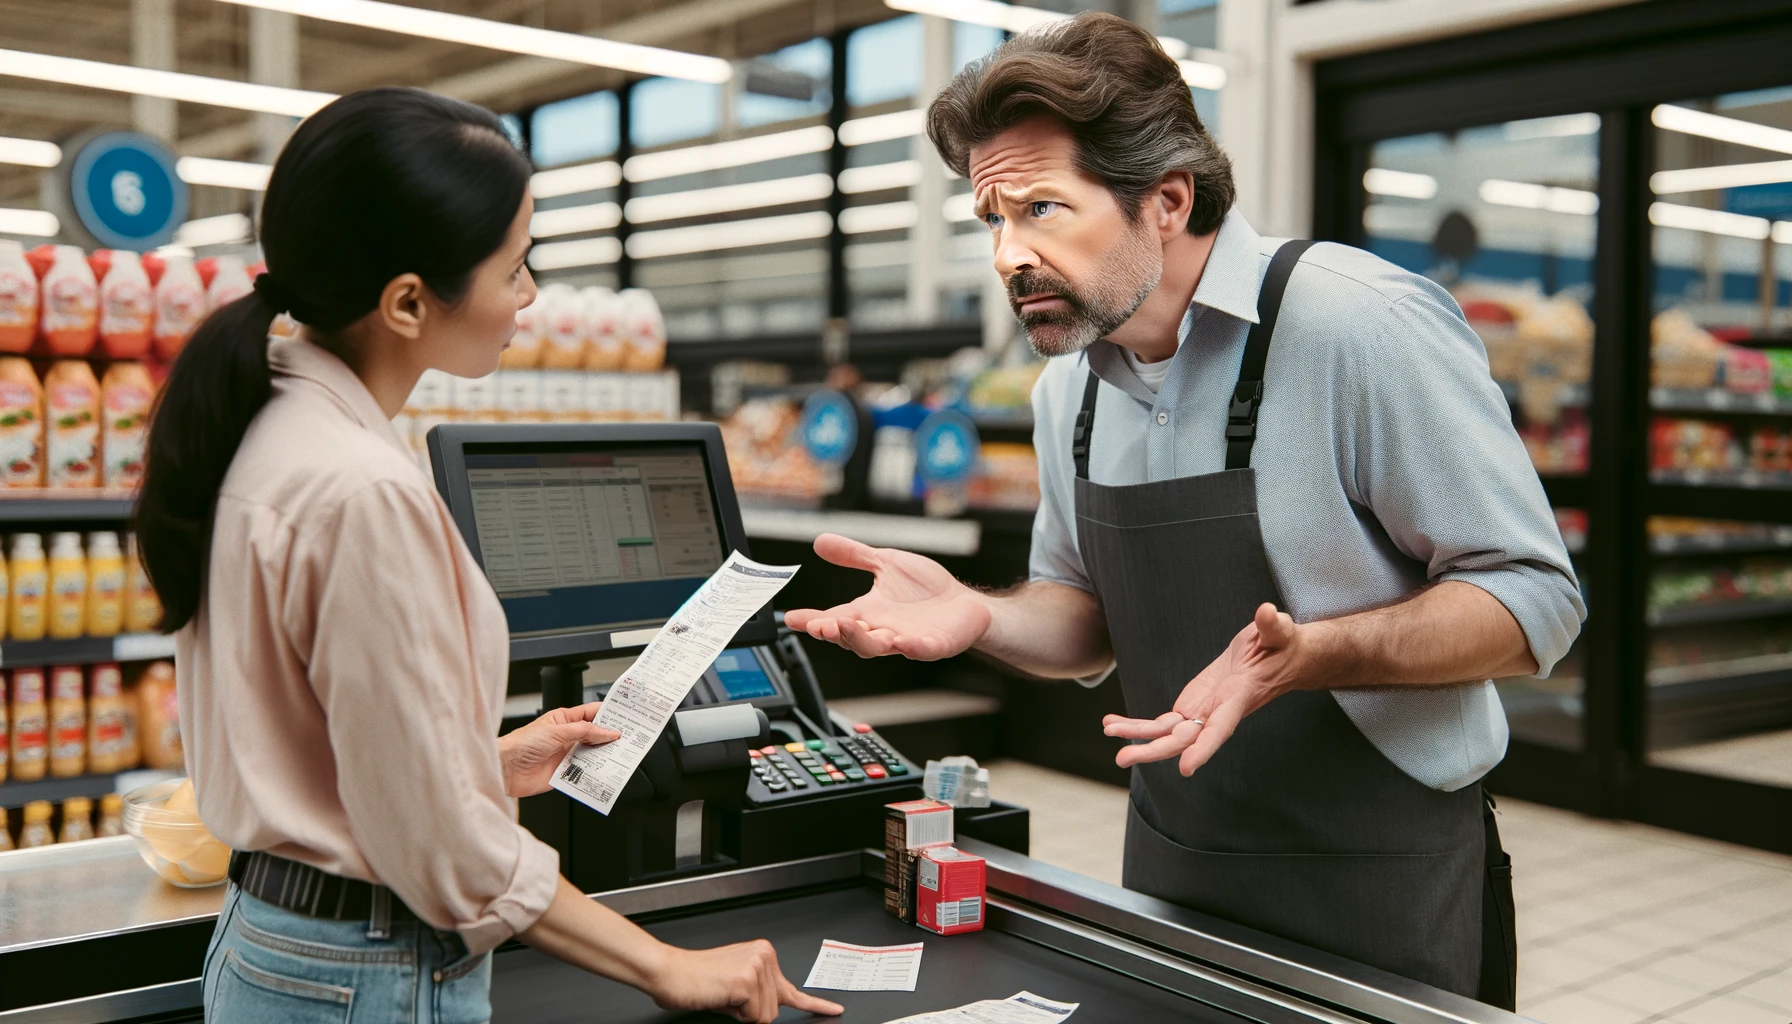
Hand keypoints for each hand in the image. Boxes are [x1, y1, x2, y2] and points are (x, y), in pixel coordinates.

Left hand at [499, 702, 619, 797]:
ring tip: (621, 754)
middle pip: (595, 735)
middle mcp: (567, 737)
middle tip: (628, 737)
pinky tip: (604, 770)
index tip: (626, 717)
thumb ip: (585, 731)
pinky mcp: (565, 772)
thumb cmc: (522, 744)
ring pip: (593, 754)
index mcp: (565, 720)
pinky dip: (595, 772)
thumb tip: (608, 731)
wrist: (506, 769)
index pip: (592, 713)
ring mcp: (567, 754)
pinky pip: (585, 771)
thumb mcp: (558, 731)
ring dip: (604, 755)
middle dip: (610, 736)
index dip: (609, 714)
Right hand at [646, 940, 842, 1022]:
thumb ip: (758, 994)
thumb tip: (770, 1013)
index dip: (816, 1004)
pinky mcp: (747, 981)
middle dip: (751, 1013)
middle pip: (775, 1011)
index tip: (835, 1009)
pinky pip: (754, 1018)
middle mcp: (765, 956)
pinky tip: (722, 995)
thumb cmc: (696, 981)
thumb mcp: (735, 986)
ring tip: (723, 995)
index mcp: (764, 954)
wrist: (669, 973)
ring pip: (766, 1017)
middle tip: (727, 997)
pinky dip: (736, 1015)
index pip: (793, 988)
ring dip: (742, 1015)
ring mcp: (758, 967)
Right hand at [784, 533, 990, 660]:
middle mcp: (882, 629)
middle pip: (851, 638)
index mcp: (869, 612)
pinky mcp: (934, 644)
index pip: (834, 618)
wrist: (966, 603)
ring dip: (861, 639)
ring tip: (848, 627)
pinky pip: (920, 649)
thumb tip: (821, 542)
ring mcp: (907, 639)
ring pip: (878, 647)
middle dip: (834, 632)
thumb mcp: (886, 563)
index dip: (812, 620)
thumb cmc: (927, 590)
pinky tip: (901, 641)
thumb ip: (854, 555)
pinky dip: (910, 647)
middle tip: (821, 625)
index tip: (792, 618)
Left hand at [1102, 603, 1308, 776]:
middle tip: (1123, 758)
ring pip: (1168, 734)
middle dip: (1154, 749)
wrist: (1278, 657)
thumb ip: (1273, 626)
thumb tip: (1267, 612)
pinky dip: (1138, 726)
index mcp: (1238, 698)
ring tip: (1108, 731)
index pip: (1220, 728)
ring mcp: (1202, 712)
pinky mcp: (1191, 707)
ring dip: (1138, 736)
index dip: (1204, 748)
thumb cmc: (1281, 644)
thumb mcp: (1280, 632)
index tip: (1186, 768)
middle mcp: (1217, 712)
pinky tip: (1113, 725)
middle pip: (1184, 739)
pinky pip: (1162, 723)